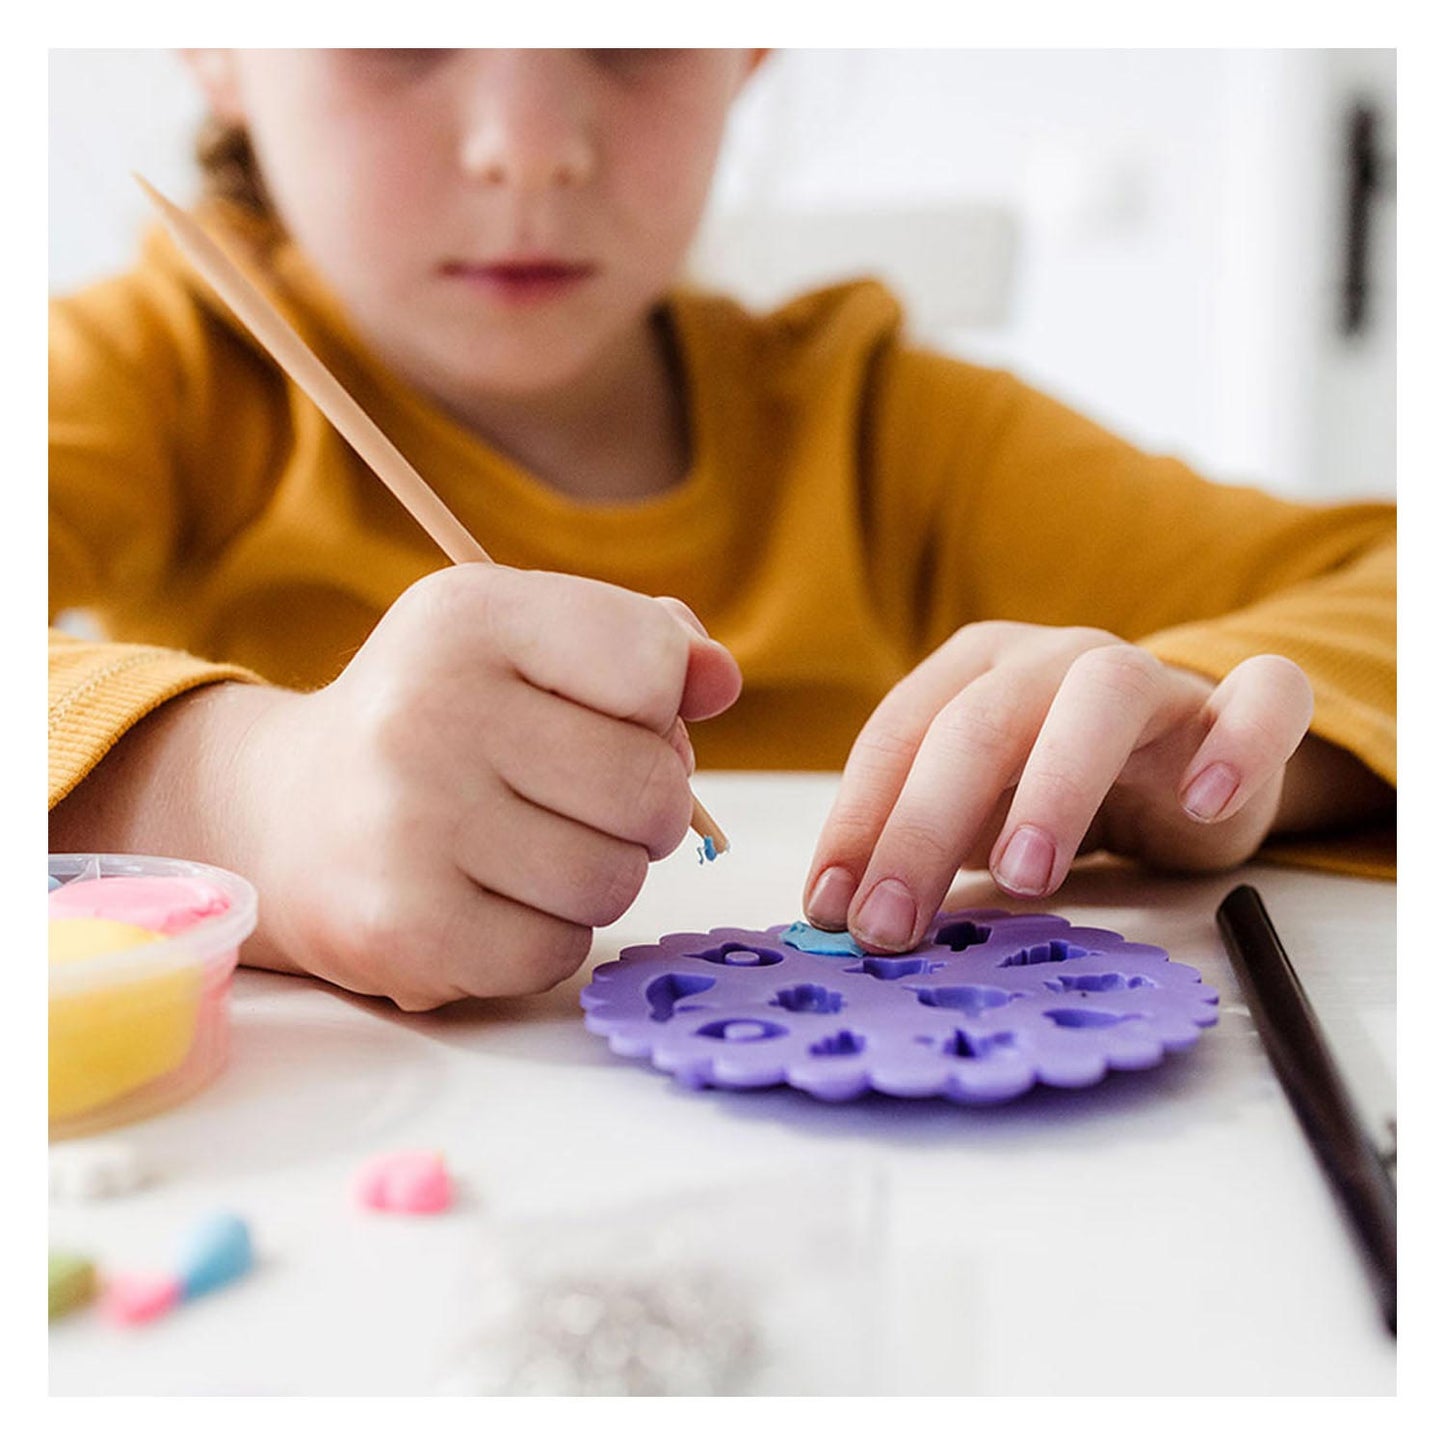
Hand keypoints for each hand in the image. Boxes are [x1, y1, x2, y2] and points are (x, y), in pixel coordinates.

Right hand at [51, 565, 740, 1007]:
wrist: (288, 814)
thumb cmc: (445, 718)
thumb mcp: (524, 638)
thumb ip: (641, 640)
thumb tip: (719, 680)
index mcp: (469, 616)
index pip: (653, 664)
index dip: (658, 705)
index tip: (605, 713)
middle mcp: (428, 711)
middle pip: (650, 787)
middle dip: (643, 804)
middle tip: (582, 797)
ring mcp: (409, 826)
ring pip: (615, 880)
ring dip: (599, 873)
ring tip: (535, 846)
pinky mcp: (404, 930)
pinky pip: (559, 951)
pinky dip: (547, 935)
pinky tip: (492, 897)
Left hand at [803, 621, 1315, 953]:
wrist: (1181, 758)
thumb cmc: (1051, 787)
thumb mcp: (974, 815)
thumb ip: (918, 846)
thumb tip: (841, 915)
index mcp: (973, 672)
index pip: (899, 735)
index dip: (860, 820)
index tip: (832, 908)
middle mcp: (1050, 659)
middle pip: (980, 723)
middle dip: (924, 827)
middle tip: (894, 924)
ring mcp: (1147, 675)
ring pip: (1102, 697)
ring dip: (1056, 784)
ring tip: (1026, 876)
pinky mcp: (1232, 707)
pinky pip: (1260, 699)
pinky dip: (1239, 744)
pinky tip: (1204, 801)